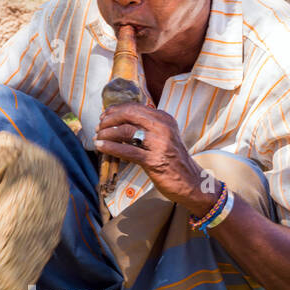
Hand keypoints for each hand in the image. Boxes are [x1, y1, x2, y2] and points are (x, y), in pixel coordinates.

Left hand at [94, 103, 220, 210]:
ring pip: (126, 131)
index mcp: (164, 119)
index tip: (104, 116)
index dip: (116, 110)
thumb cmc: (174, 161)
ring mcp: (159, 143)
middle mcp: (163, 127)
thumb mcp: (164, 137)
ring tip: (98, 137)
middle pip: (129, 115)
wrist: (191, 182)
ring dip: (107, 133)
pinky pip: (127, 151)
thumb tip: (121, 122)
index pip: (135, 107)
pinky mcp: (153, 160)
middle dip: (109, 119)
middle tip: (99, 126)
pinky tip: (101, 147)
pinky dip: (110, 148)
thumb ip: (147, 128)